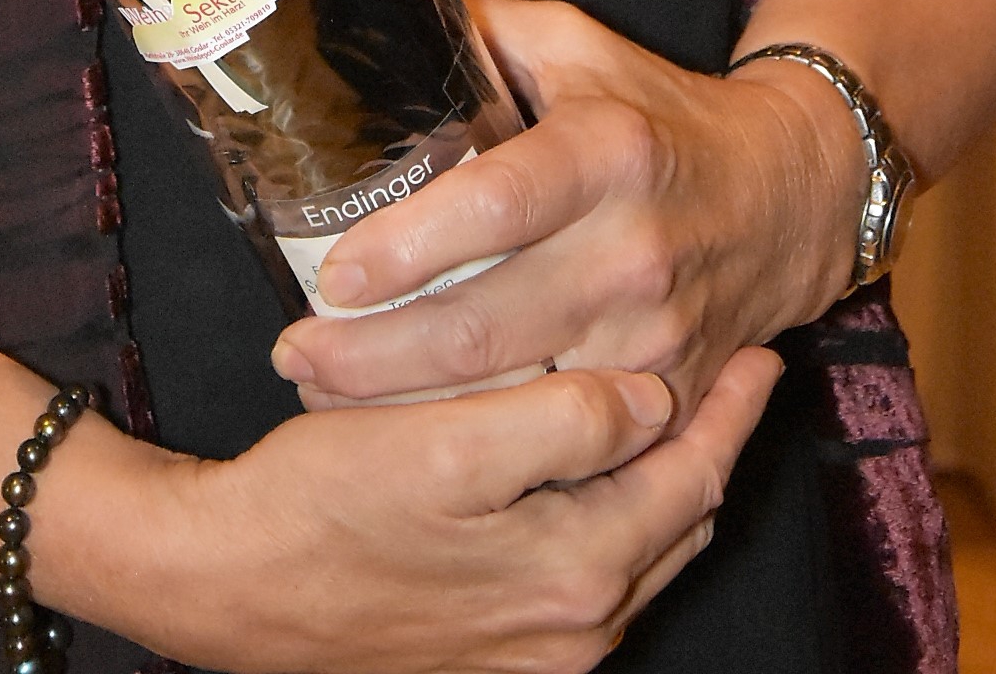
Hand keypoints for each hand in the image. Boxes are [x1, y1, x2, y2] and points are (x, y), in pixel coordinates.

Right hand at [104, 348, 779, 673]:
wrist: (233, 586)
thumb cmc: (326, 502)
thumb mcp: (446, 444)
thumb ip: (563, 424)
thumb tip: (648, 400)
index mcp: (577, 571)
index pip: (691, 479)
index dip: (731, 410)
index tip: (762, 352)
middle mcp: (574, 627)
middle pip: (676, 522)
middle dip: (711, 444)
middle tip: (737, 371)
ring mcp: (536, 649)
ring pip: (638, 550)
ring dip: (663, 479)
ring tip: (675, 410)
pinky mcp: (495, 648)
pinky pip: (587, 574)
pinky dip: (613, 517)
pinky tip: (587, 472)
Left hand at [269, 0, 865, 423]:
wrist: (789, 193)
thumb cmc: (656, 113)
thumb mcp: (576, 46)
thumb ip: (475, 29)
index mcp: (606, 152)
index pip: (496, 205)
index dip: (409, 246)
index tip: (334, 276)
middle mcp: (633, 249)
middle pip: (486, 326)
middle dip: (375, 356)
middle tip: (295, 354)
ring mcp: (657, 336)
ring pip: (515, 400)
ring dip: (411, 411)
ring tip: (322, 395)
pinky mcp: (671, 394)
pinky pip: (564, 439)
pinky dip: (486, 447)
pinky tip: (416, 435)